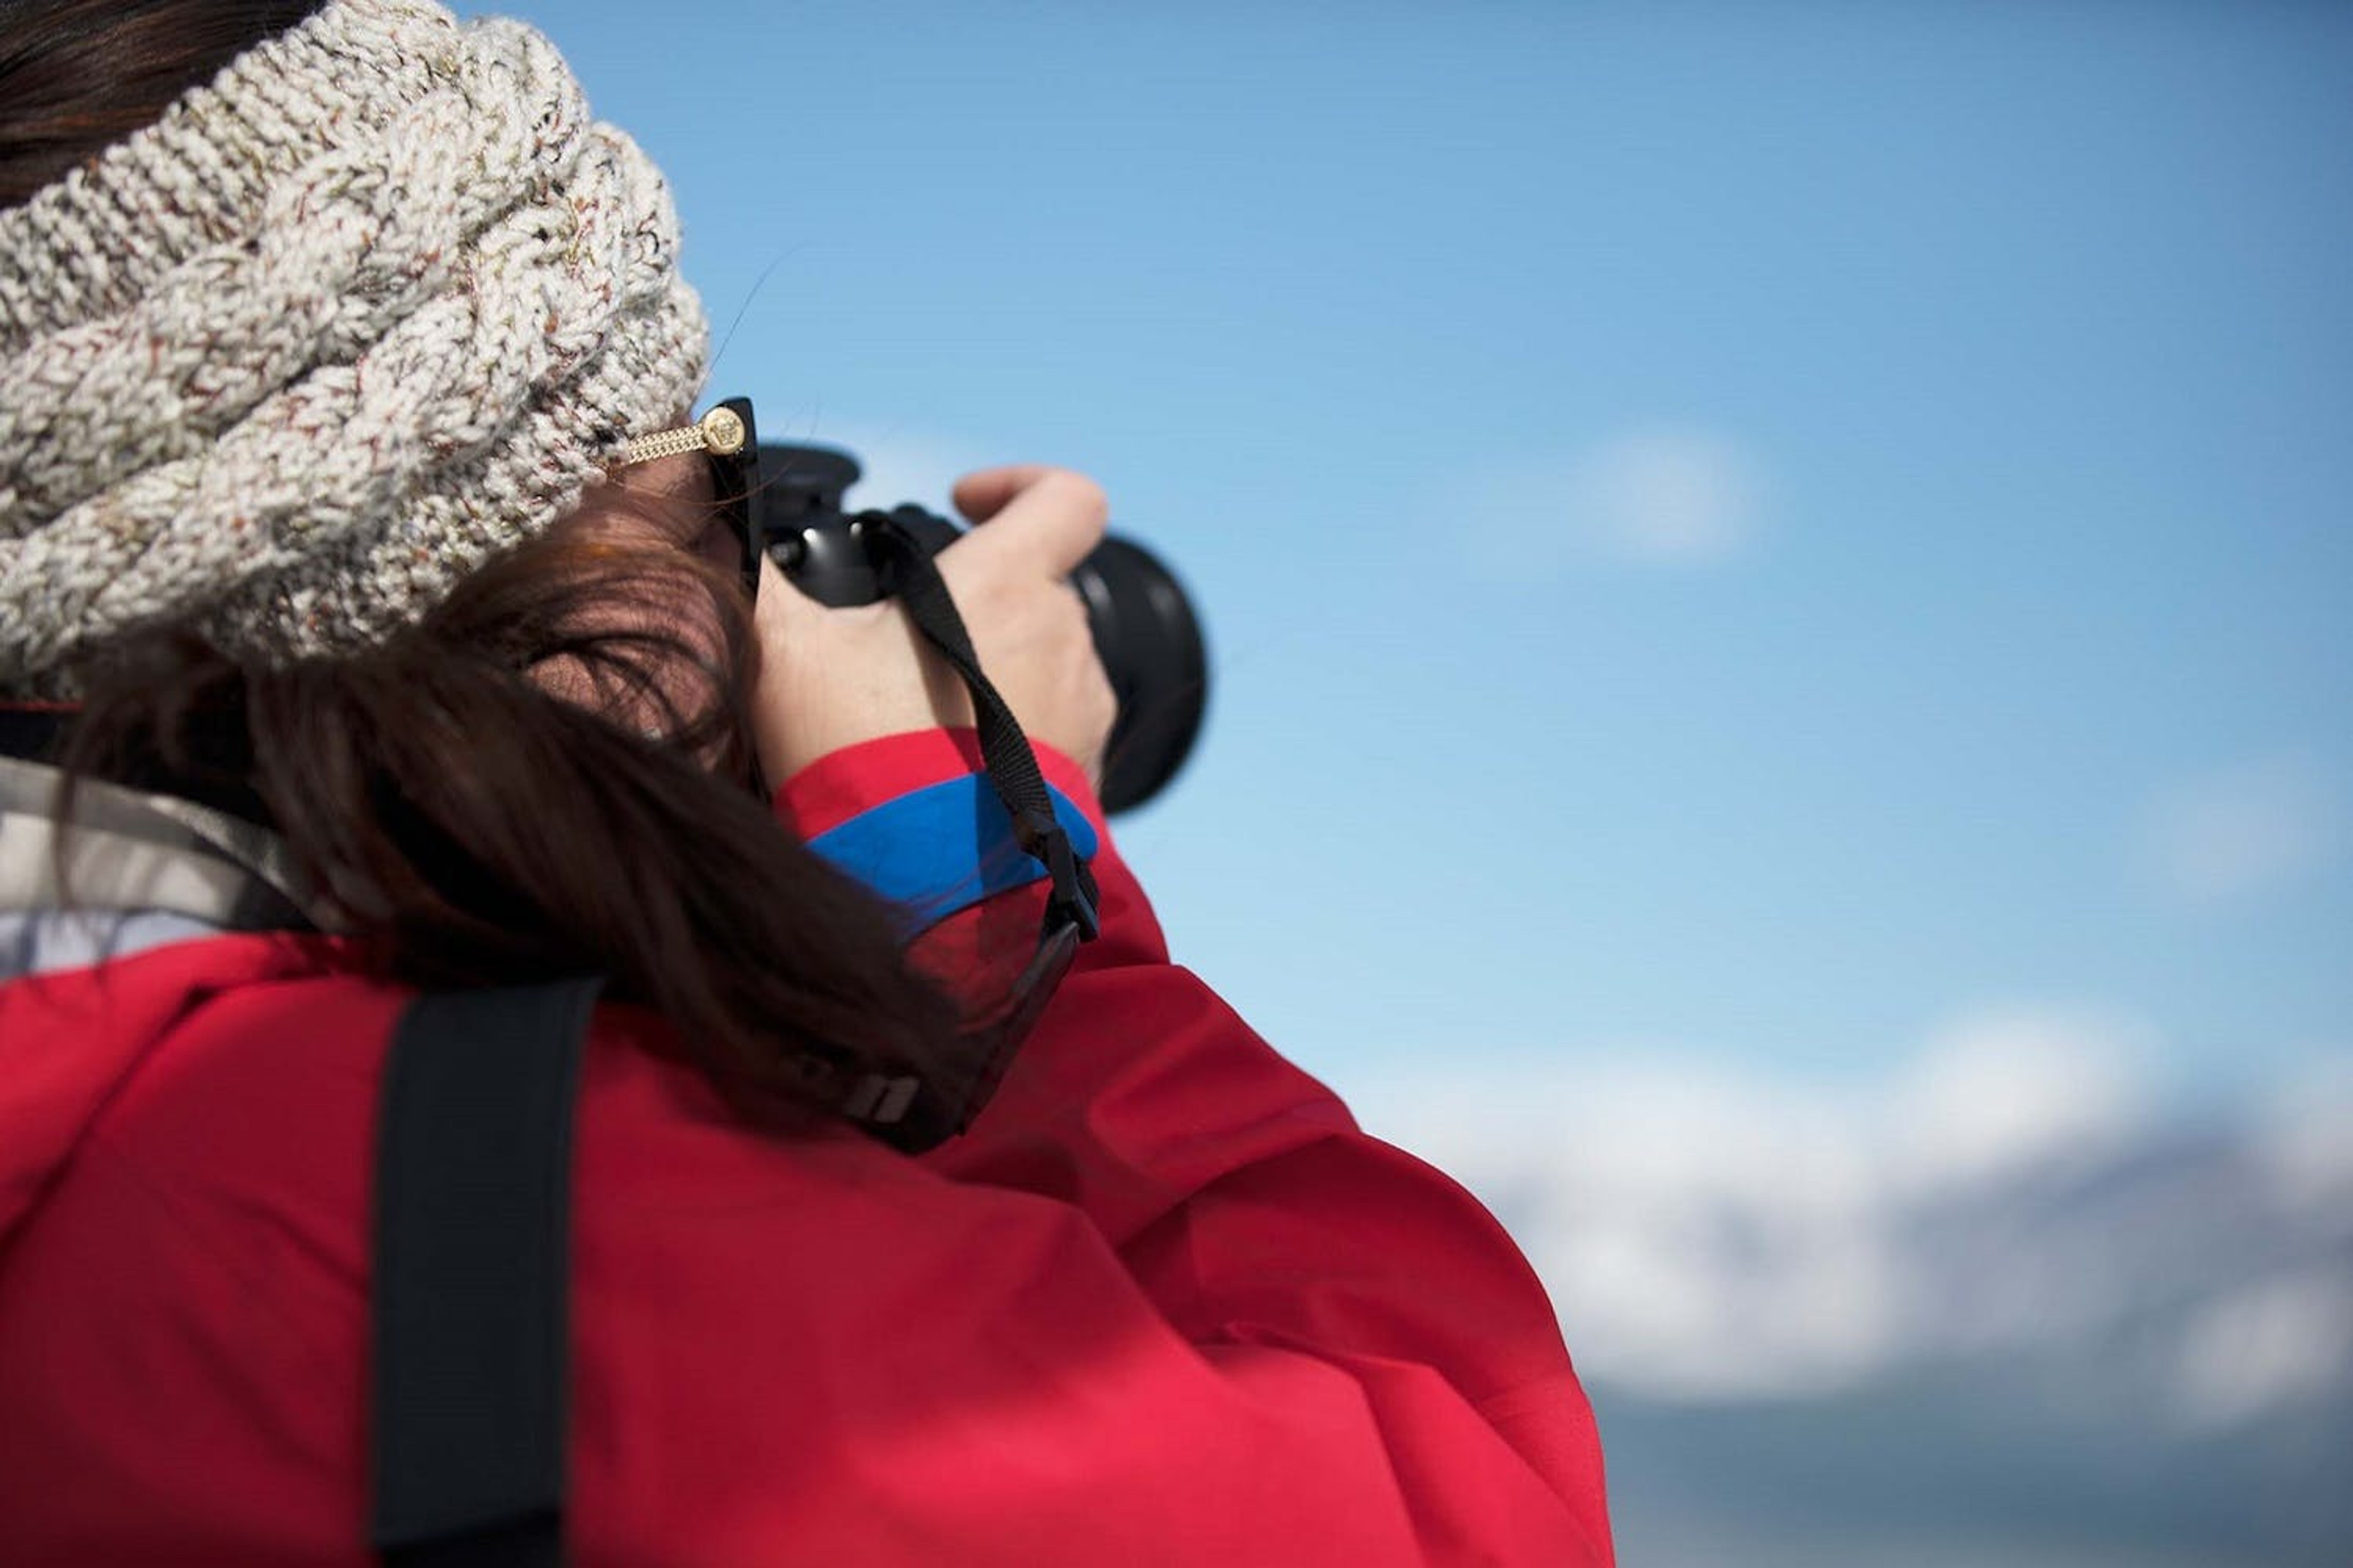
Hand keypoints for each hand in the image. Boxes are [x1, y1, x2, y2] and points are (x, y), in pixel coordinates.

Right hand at [747, 465, 1118, 789]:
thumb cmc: (859, 754)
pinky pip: (1060, 731)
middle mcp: (1068, 642)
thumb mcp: (789, 650)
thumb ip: (759, 577)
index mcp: (1011, 586)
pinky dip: (1015, 732)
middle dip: (978, 597)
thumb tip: (718, 525)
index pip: (1068, 498)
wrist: (920, 884)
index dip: (1019, 483)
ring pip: (1052, 660)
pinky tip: (949, 761)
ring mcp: (1088, 715)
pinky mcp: (1091, 779)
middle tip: (905, 635)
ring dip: (998, 666)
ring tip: (922, 707)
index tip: (963, 503)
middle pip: (1041, 585)